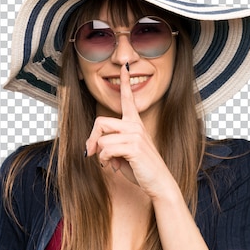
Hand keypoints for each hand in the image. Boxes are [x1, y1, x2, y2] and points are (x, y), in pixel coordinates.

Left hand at [85, 64, 175, 195]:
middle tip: (91, 153)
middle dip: (91, 139)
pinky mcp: (134, 146)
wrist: (158, 182)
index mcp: (135, 123)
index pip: (128, 99)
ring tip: (110, 163)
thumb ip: (110, 144)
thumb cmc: (141, 168)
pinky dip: (105, 160)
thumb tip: (93, 147)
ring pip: (101, 138)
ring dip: (100, 154)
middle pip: (100, 122)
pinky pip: (106, 149)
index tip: (125, 66)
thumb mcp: (123, 154)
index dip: (125, 82)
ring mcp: (135, 135)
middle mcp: (135, 125)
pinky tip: (114, 166)